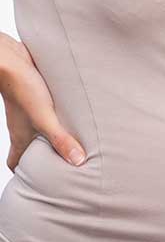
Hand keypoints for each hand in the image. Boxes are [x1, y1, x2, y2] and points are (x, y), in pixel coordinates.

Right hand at [0, 33, 85, 170]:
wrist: (10, 57)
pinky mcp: (36, 94)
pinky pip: (46, 110)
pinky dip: (57, 116)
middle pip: (28, 146)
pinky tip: (74, 114)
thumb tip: (77, 161)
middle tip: (60, 165)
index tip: (36, 184)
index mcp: (21, 135)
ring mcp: (28, 109)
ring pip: (37, 127)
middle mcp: (22, 124)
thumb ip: (61, 139)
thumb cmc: (21, 86)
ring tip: (73, 140)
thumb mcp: (45, 117)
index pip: (15, 161)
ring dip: (52, 134)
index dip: (23, 174)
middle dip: (41, 156)